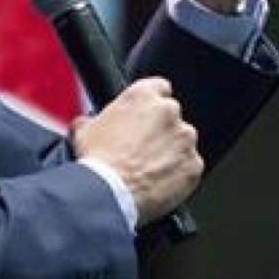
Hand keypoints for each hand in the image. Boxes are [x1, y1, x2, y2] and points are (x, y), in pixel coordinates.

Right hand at [70, 77, 202, 224]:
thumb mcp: (84, 131)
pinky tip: (159, 181)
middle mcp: (169, 112)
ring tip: (149, 168)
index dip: (150, 101)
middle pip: (171, 115)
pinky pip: (190, 166)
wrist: (110, 192)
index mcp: (143, 96)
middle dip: (160, 129)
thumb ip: (93, 120)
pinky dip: (179, 173)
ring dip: (171, 151)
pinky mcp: (194, 165)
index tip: (145, 114)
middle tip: (141, 147)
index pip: (158, 86)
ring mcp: (185, 139)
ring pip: (182, 141)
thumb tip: (87, 123)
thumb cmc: (99, 160)